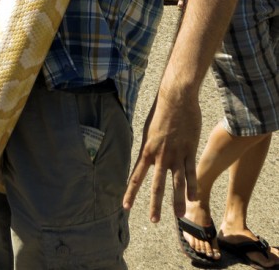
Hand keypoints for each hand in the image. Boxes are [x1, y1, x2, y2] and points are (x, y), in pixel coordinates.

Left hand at [123, 90, 200, 222]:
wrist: (175, 98)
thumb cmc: (161, 111)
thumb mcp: (149, 130)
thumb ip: (150, 147)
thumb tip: (149, 158)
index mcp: (147, 150)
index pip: (136, 176)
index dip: (130, 192)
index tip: (125, 207)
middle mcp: (160, 155)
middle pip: (156, 184)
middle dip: (155, 204)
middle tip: (154, 220)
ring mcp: (176, 154)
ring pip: (176, 182)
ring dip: (177, 201)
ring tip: (178, 216)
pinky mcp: (190, 150)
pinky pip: (191, 172)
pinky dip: (193, 186)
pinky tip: (194, 199)